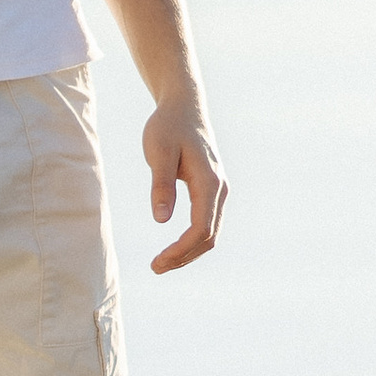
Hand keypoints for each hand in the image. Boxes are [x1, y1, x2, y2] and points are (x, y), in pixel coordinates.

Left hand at [142, 94, 226, 273]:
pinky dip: (192, 240)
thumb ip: (160, 184)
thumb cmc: (167, 127)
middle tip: (155, 268)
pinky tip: (173, 247)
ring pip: (211, 232)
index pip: (201, 229)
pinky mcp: (212, 190)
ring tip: (162, 263)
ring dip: (188, 252)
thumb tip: (161, 220)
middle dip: (184, 257)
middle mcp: (220, 189)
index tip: (158, 262)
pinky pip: (207, 223)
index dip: (181, 250)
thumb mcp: (158, 152)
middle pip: (209, 237)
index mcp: (209, 182)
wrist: (184, 107)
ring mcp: (218, 190)